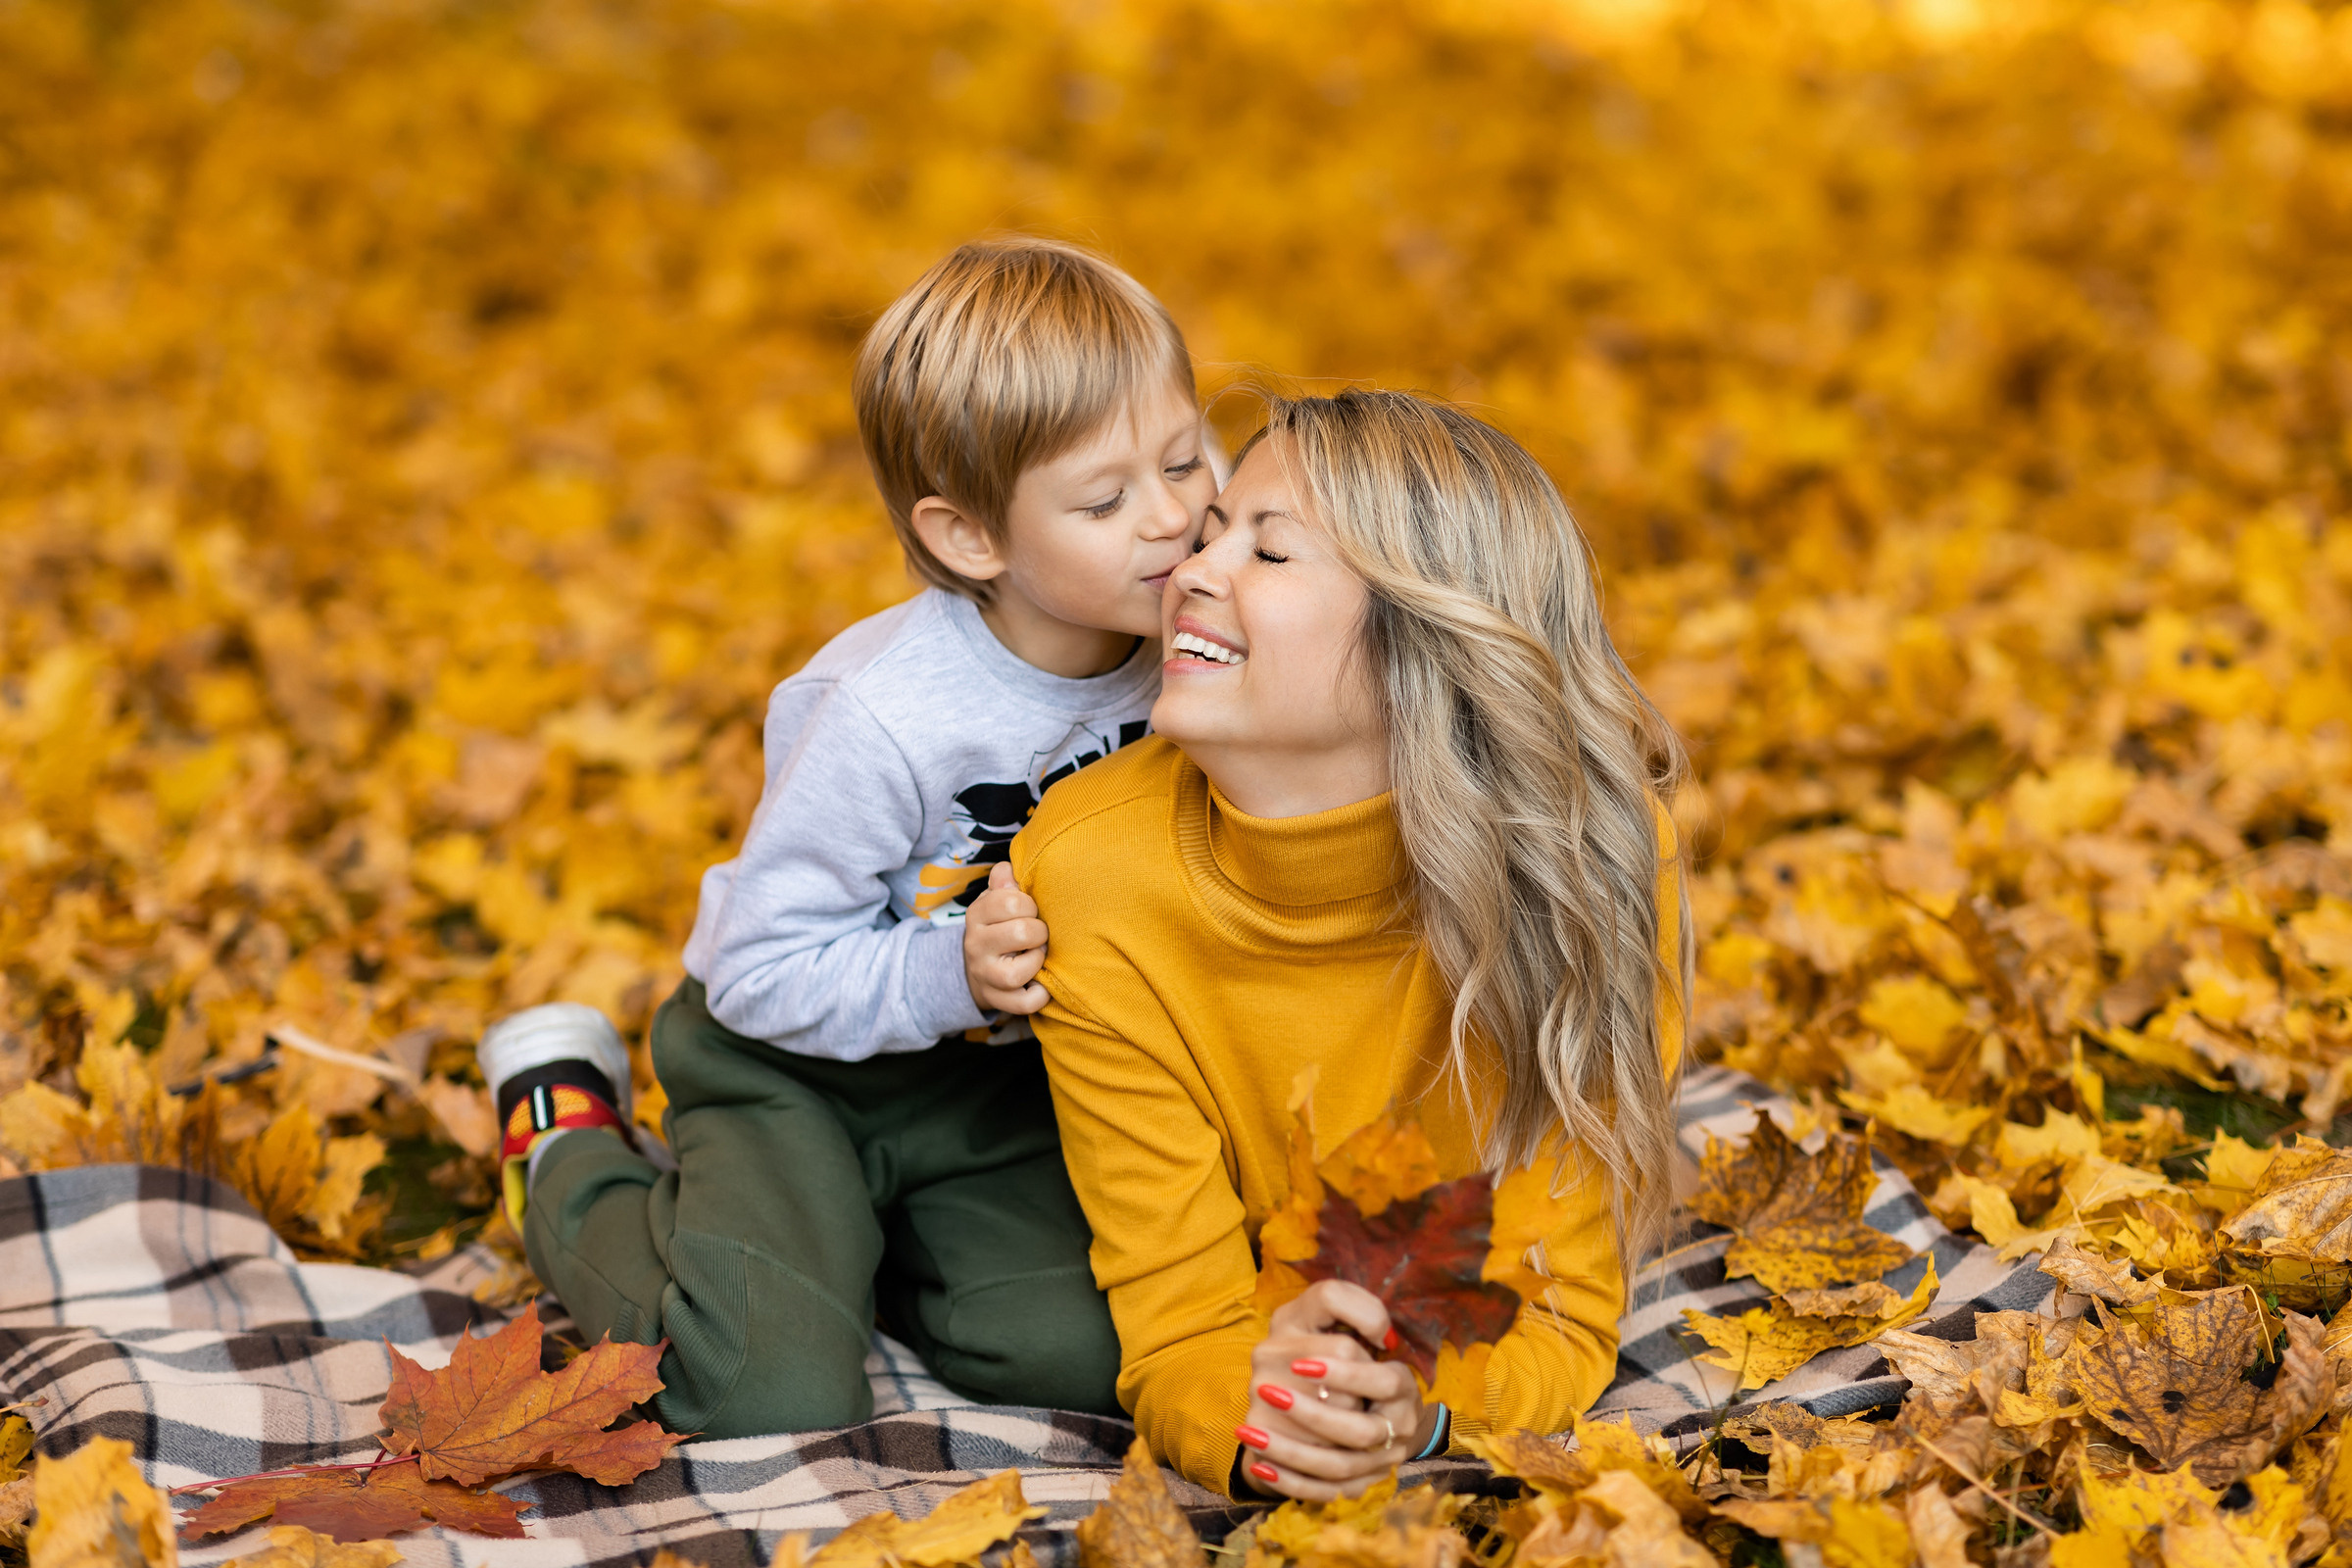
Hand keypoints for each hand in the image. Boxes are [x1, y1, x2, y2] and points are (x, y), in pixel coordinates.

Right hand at [963, 863, 1049, 1014]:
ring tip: (1037, 955)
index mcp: (977, 915)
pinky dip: (1039, 995)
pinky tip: (1041, 983)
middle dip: (1039, 932)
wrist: (975, 968)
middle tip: (1038, 934)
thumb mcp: (993, 900)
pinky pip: (1023, 1003)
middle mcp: (976, 945)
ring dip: (1037, 961)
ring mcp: (985, 975)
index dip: (1029, 905)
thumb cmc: (996, 927)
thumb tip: (1007, 870)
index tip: (1030, 911)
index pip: (1010, 900)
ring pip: (1017, 974)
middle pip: (1020, 933)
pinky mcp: (996, 1000)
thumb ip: (1003, 882)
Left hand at [1232, 1280, 1437, 1501]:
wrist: (1345, 1395)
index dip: (1344, 1375)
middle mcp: (1396, 1425)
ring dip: (1291, 1452)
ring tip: (1248, 1432)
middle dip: (1312, 1417)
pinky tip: (1259, 1464)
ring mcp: (1377, 1460)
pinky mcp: (1354, 1485)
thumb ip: (1342, 1303)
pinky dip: (1290, 1481)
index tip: (1298, 1364)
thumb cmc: (1323, 1339)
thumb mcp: (1328, 1314)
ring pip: (1337, 1468)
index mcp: (1400, 1383)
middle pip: (1361, 1433)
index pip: (1383, 1383)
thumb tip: (1359, 1326)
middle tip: (1265, 1392)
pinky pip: (1324, 1493)